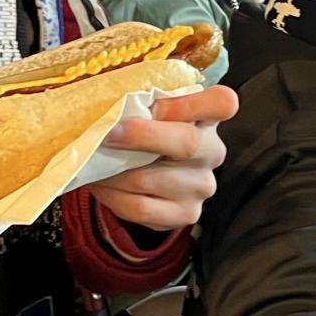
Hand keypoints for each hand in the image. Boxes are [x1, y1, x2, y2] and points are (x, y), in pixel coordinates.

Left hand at [87, 81, 238, 232]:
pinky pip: (141, 208)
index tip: (154, 104)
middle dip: (140, 137)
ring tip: (93, 161)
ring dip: (112, 171)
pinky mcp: (186, 214)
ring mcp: (202, 186)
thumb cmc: (149, 131)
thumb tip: (114, 105)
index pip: (222, 103)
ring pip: (150, 178)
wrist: (150, 174)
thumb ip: (145, 101)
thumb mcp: (151, 109)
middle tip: (106, 134)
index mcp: (209, 117)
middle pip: (186, 142)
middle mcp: (213, 151)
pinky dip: (113, 196)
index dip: (193, 102)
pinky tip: (102, 185)